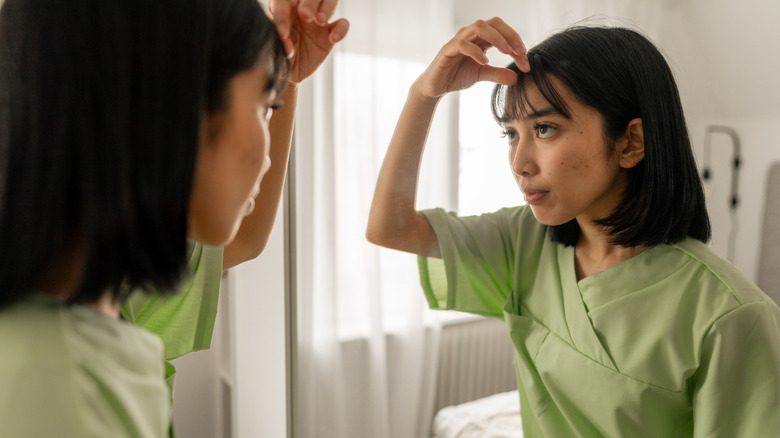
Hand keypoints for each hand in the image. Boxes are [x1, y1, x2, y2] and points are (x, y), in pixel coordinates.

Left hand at [268, 0, 348, 84]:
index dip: (282, 14)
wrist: (288, 72)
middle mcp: (300, 9)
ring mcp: (317, 20)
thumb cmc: (277, 56)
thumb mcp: (273, 52)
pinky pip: (342, 24)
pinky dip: (341, 29)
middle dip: (310, 2)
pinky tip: (333, 38)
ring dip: (326, 8)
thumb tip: (287, 46)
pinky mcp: (330, 32)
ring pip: (328, 1)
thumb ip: (277, 46)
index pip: (282, 2)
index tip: (282, 34)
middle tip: (305, 15)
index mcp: (281, 8)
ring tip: (320, 20)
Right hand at [414, 17, 529, 99]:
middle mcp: (470, 35)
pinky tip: (484, 62)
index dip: (517, 43)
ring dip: (497, 37)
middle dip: (510, 35)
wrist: (435, 87)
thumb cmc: (456, 76)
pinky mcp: (447, 50)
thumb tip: (516, 78)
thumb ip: (498, 74)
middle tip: (521, 52)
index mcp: (480, 38)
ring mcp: (458, 40)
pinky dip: (476, 51)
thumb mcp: (481, 74)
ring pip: (479, 27)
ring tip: (506, 51)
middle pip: (493, 22)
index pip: (503, 31)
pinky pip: (462, 43)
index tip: (525, 62)